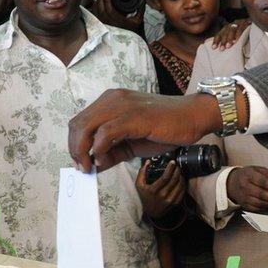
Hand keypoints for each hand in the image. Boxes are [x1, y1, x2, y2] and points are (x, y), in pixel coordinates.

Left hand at [68, 90, 220, 172]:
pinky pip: (105, 133)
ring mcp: (122, 106)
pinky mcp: (133, 116)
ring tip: (90, 167)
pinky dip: (100, 148)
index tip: (82, 163)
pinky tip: (105, 160)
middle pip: (77, 123)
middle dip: (75, 149)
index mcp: (110, 102)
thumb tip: (93, 165)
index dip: (75, 144)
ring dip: (83, 150)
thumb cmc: (164, 129)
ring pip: (86, 126)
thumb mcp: (132, 143)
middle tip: (83, 168)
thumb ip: (112, 152)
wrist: (192, 117)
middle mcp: (112, 99)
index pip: (80, 121)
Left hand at [90, 0, 143, 31]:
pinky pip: (94, 16)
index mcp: (118, 21)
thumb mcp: (138, 20)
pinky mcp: (100, 25)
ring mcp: (104, 24)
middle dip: (101, 0)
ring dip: (97, 3)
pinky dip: (94, 8)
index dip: (107, 1)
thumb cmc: (131, 29)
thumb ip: (141, 10)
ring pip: (97, 13)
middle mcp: (110, 24)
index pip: (110, 10)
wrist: (125, 39)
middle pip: (101, 10)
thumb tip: (143, 0)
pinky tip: (96, 3)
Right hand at [136, 160, 185, 218]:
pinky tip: (181, 181)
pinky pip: (182, 193)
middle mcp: (162, 196)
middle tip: (177, 166)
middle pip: (174, 180)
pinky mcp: (173, 204)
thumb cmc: (143, 197)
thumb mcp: (138, 185)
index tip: (172, 162)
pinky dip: (183, 186)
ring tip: (179, 172)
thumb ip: (142, 172)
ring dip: (181, 177)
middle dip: (177, 171)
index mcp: (153, 190)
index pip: (165, 177)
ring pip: (179, 186)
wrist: (147, 212)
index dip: (170, 168)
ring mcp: (169, 201)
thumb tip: (148, 162)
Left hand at [210, 19, 248, 49]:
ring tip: (229, 46)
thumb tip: (222, 50)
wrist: (257, 24)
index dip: (216, 40)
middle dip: (223, 41)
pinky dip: (238, 35)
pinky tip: (237, 41)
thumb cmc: (246, 34)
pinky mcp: (246, 23)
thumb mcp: (236, 38)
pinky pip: (241, 29)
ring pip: (232, 30)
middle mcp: (233, 24)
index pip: (220, 33)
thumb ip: (230, 42)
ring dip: (230, 38)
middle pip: (225, 31)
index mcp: (228, 27)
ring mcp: (239, 22)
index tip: (213, 48)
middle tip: (222, 49)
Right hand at [226, 166, 267, 211]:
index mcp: (248, 175)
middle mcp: (245, 187)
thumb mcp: (256, 169)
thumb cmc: (247, 175)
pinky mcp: (244, 205)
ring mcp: (244, 197)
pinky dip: (266, 207)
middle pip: (261, 194)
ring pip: (260, 203)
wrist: (231, 183)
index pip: (263, 181)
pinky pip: (257, 209)